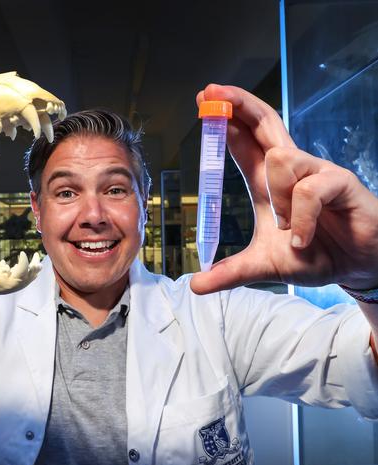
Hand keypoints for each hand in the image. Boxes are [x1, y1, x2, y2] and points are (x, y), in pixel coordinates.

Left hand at [190, 84, 377, 294]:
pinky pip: (309, 190)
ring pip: (282, 158)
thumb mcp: (264, 266)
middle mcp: (291, 169)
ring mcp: (317, 172)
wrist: (356, 268)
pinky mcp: (341, 184)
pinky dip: (301, 218)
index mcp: (268, 181)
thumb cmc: (313, 255)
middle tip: (211, 91)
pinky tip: (302, 238)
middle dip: (239, 104)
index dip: (226, 120)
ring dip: (278, 196)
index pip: (244, 140)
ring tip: (288, 230)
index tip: (204, 99)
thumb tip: (195, 285)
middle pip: (265, 123)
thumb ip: (230, 272)